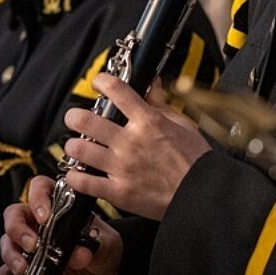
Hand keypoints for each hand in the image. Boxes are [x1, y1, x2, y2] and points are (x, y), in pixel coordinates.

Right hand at [0, 176, 121, 274]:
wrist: (102, 267)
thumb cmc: (101, 243)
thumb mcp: (102, 242)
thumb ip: (92, 245)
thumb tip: (80, 254)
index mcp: (56, 204)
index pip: (39, 188)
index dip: (37, 198)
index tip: (44, 216)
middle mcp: (36, 220)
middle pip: (14, 215)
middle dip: (18, 229)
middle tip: (32, 245)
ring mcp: (28, 242)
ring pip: (8, 242)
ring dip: (11, 255)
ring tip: (23, 269)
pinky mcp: (26, 264)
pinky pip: (6, 270)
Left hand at [61, 75, 210, 220]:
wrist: (202, 193)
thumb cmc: (195, 160)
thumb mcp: (182, 125)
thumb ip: (160, 104)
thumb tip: (151, 85)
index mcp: (148, 122)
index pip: (117, 91)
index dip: (102, 81)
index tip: (98, 83)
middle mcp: (131, 142)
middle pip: (86, 120)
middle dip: (75, 116)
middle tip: (75, 118)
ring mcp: (122, 168)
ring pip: (80, 149)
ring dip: (74, 145)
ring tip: (77, 146)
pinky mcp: (119, 192)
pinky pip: (83, 182)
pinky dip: (75, 177)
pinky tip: (77, 173)